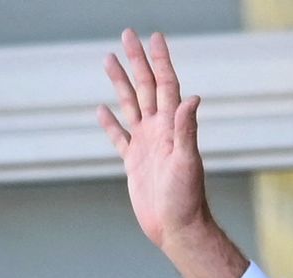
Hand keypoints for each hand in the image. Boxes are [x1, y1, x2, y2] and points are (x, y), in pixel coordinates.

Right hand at [98, 30, 246, 277]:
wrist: (177, 228)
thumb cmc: (186, 199)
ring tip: (109, 58)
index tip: (154, 37)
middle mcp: (160, 132)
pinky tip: (101, 109)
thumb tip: (192, 98)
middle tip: (127, 33)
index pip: (166, 85)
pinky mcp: (134, 163)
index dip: (160, 60)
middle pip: (145, 87)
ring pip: (130, 105)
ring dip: (120, 82)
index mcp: (172, 128)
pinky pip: (119, 137)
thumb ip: (186, 129)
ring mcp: (146, 145)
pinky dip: (110, 122)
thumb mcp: (187, 162)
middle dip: (137, 60)